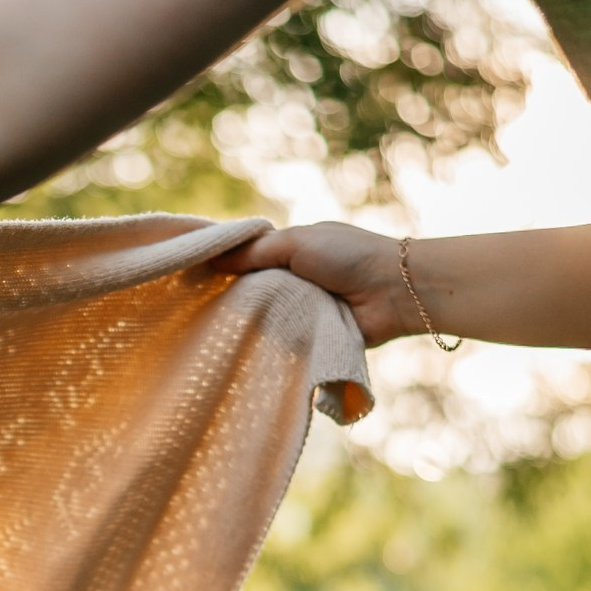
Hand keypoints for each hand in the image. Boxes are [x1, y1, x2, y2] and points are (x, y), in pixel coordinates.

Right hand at [217, 222, 424, 346]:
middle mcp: (296, 279)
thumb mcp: (296, 243)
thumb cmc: (348, 257)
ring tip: (218, 331)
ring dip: (253, 321)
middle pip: (254, 291)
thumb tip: (213, 262)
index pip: (250, 259)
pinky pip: (285, 339)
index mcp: (293, 251)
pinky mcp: (313, 336)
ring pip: (267, 316)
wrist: (393, 292)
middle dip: (235, 298)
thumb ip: (256, 252)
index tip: (196, 277)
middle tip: (200, 310)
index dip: (226, 267)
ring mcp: (305, 309)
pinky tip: (245, 347)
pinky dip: (272, 341)